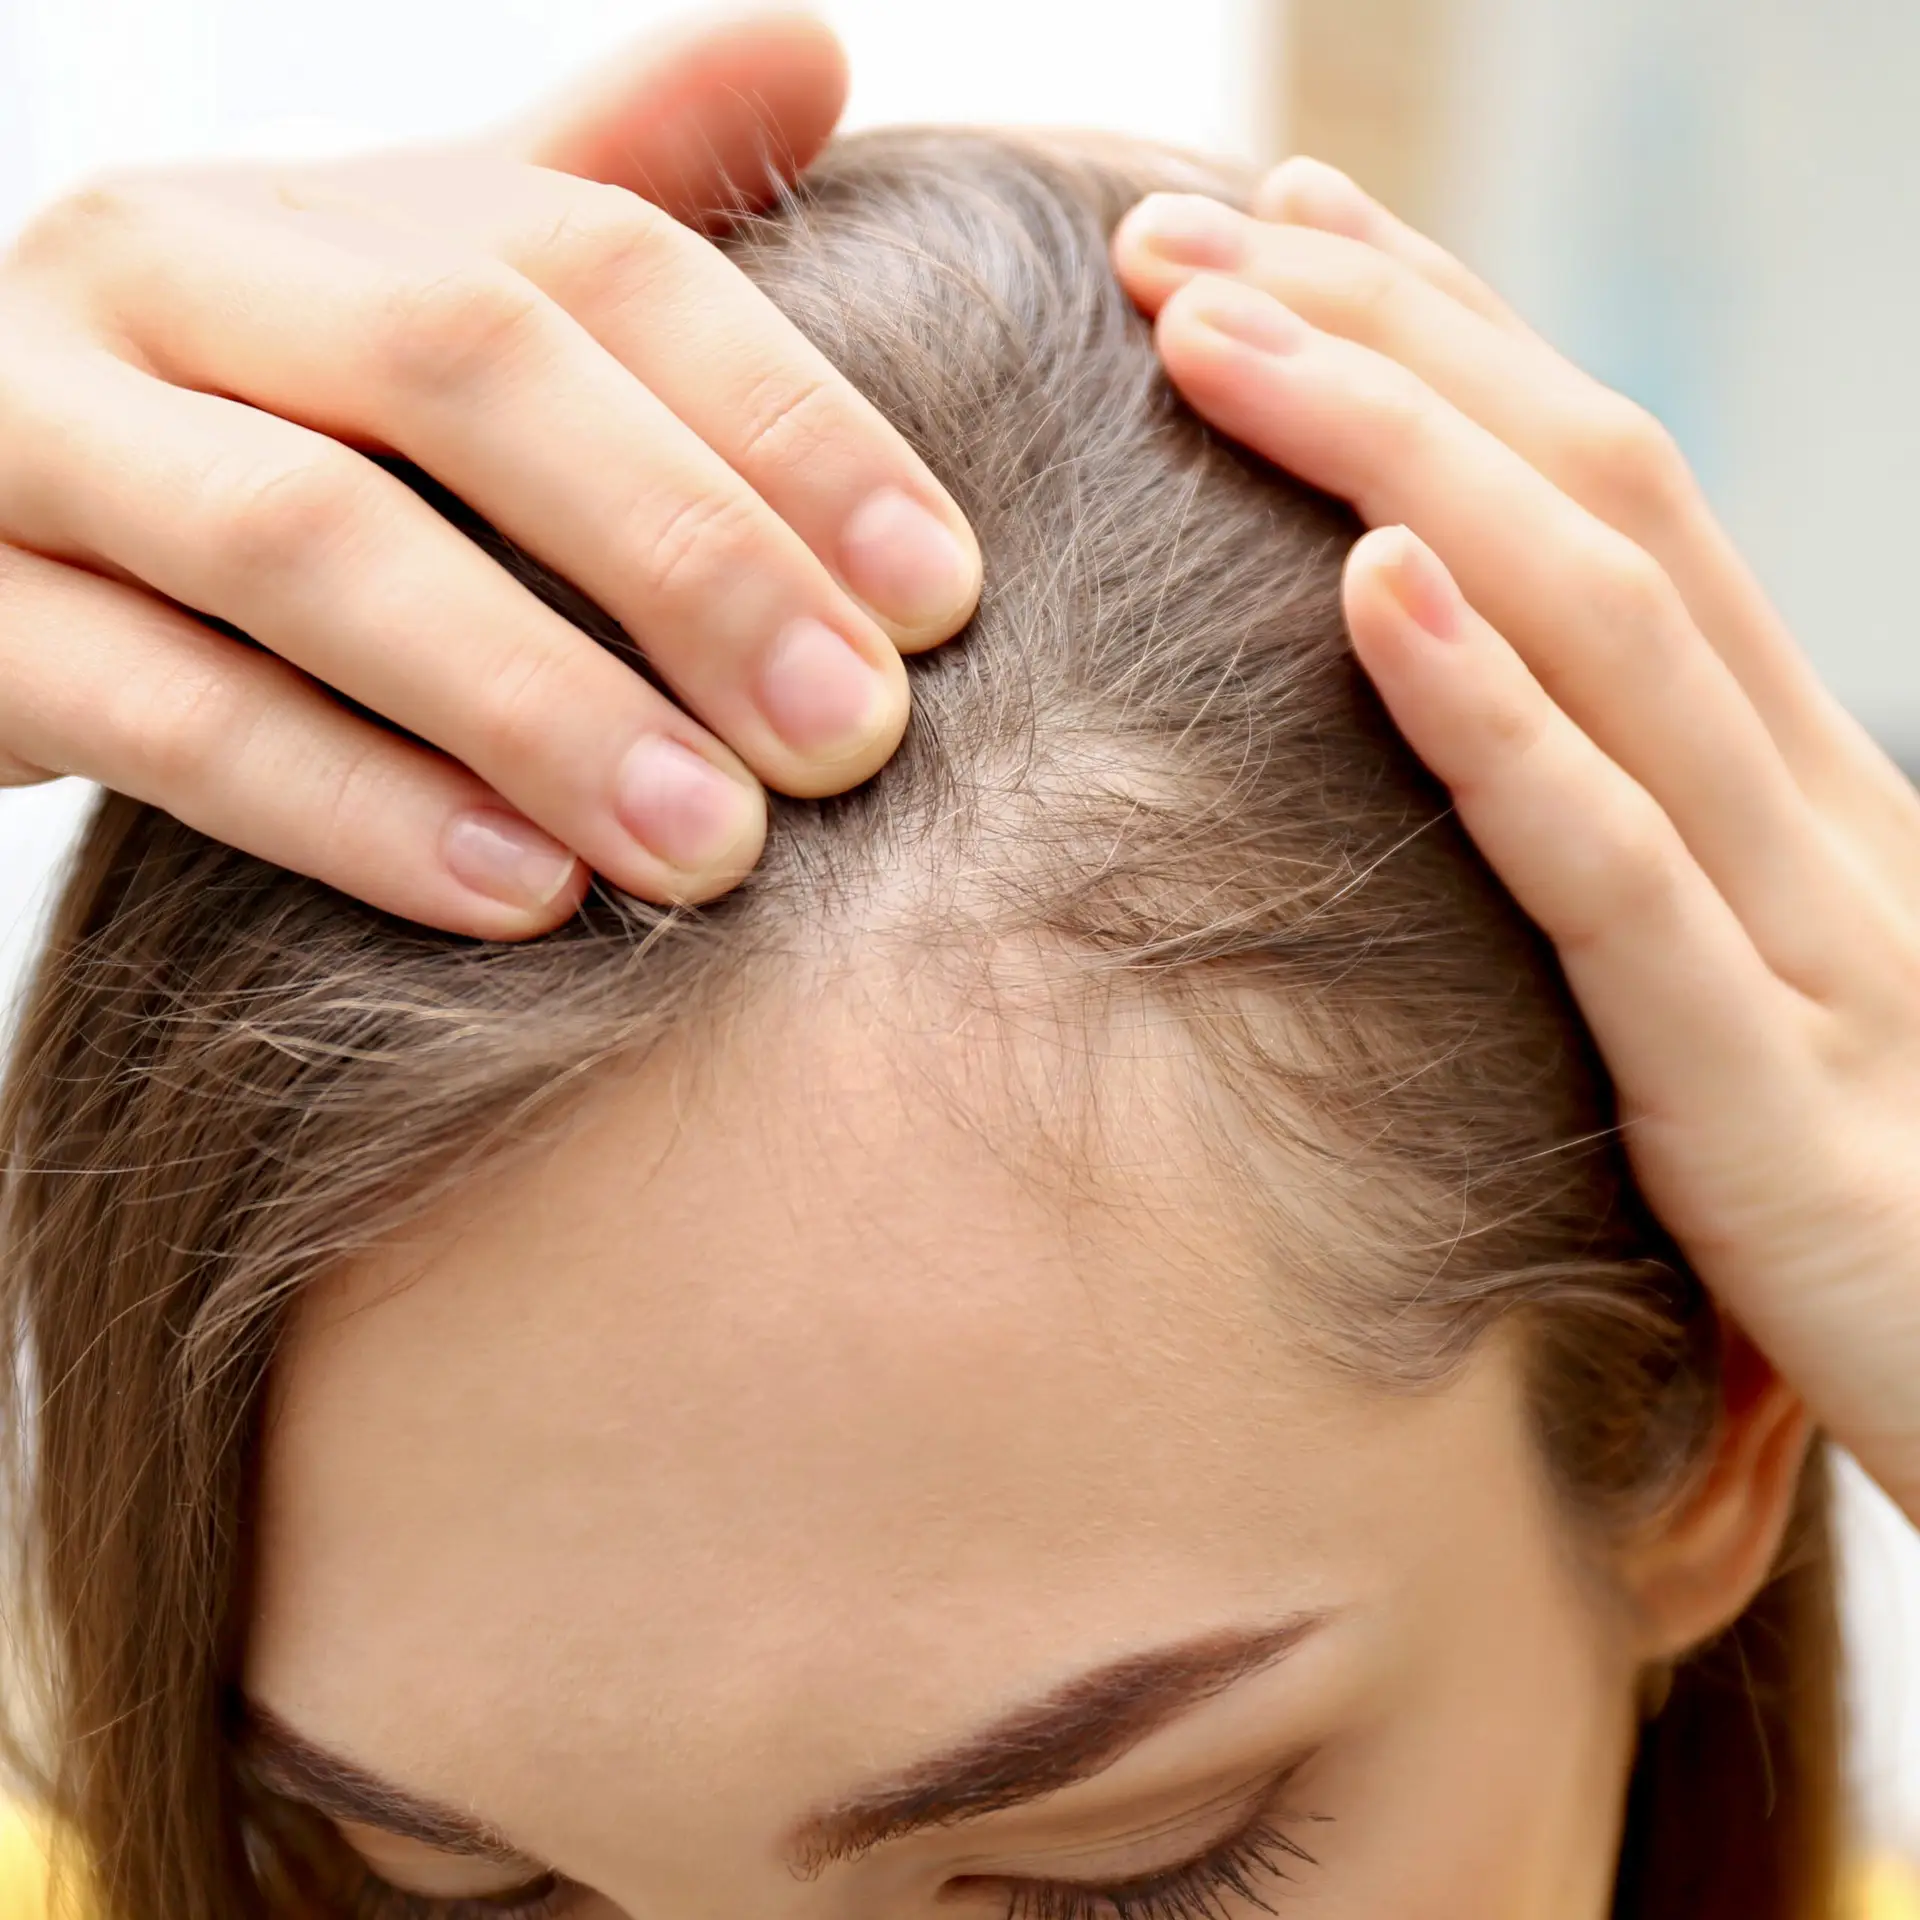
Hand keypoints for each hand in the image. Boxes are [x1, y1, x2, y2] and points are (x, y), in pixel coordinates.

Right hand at [0, 11, 979, 935]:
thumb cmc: (253, 439)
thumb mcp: (417, 313)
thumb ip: (600, 197)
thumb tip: (817, 46)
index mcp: (314, 206)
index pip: (595, 258)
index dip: (791, 422)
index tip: (943, 597)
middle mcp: (163, 269)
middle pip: (461, 366)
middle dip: (685, 556)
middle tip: (848, 738)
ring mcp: (27, 434)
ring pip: (306, 544)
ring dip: (537, 703)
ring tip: (708, 847)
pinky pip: (160, 712)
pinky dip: (354, 807)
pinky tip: (522, 898)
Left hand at [1113, 160, 1919, 1522]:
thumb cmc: (1896, 1233)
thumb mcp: (1748, 1017)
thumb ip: (1635, 886)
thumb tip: (1471, 774)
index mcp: (1792, 797)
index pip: (1607, 503)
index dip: (1447, 345)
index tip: (1283, 238)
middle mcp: (1810, 818)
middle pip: (1595, 502)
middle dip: (1380, 343)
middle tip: (1177, 230)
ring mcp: (1806, 947)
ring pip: (1604, 632)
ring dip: (1392, 457)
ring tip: (1206, 329)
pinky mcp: (1779, 1113)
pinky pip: (1620, 876)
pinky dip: (1493, 722)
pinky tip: (1368, 593)